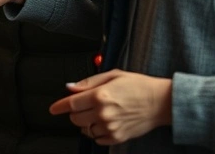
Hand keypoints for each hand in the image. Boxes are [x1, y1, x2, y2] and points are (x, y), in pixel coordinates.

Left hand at [48, 70, 171, 145]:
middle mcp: (103, 113)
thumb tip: (70, 87)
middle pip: (75, 118)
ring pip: (85, 130)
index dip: (59, 106)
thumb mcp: (113, 75)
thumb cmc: (139, 86)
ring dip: (86, 122)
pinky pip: (97, 139)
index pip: (71, 103)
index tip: (53, 109)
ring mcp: (110, 127)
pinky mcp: (117, 137)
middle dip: (75, 112)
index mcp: (100, 96)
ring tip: (97, 113)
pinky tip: (105, 122)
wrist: (160, 102)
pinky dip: (96, 132)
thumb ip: (88, 82)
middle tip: (85, 105)